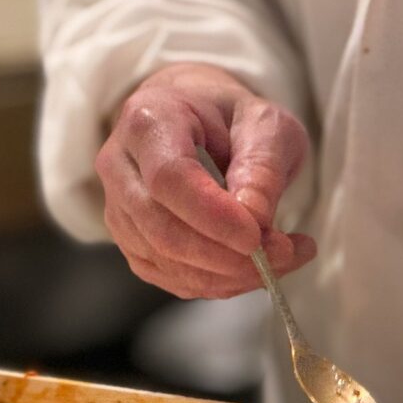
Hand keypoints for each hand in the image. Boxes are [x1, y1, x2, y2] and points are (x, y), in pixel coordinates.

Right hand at [95, 63, 315, 298]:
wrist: (199, 123)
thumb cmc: (232, 119)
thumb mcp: (265, 124)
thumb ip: (262, 166)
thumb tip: (254, 219)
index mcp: (148, 121)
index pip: (168, 178)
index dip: (212, 216)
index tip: (258, 235)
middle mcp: (120, 166)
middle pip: (161, 229)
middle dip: (226, 255)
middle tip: (284, 253)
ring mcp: (119, 209)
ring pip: (165, 261)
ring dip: (229, 274)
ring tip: (282, 259)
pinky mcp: (131, 243)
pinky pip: (170, 278)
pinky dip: (217, 283)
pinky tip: (253, 268)